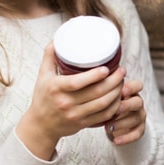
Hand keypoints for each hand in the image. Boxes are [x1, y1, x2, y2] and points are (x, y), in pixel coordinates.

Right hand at [17, 42, 124, 158]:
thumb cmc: (43, 97)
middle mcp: (66, 103)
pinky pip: (104, 115)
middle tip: (122, 70)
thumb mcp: (42, 75)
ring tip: (122, 81)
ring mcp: (75, 115)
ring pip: (103, 104)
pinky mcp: (83, 123)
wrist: (40, 126)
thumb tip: (57, 38)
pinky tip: (120, 96)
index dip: (94, 76)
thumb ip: (50, 55)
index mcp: (56, 88)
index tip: (107, 68)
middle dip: (114, 81)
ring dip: (117, 92)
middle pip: (96, 92)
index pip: (77, 82)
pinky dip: (115, 105)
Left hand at [105, 79, 145, 145]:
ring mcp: (139, 116)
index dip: (131, 88)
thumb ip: (104, 91)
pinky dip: (127, 138)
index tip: (121, 91)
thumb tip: (90, 85)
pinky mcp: (140, 129)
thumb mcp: (108, 97)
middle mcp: (137, 102)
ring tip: (108, 127)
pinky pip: (137, 133)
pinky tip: (116, 141)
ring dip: (122, 123)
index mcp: (131, 92)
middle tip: (115, 110)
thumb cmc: (109, 105)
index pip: (137, 85)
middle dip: (127, 106)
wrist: (116, 122)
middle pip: (138, 102)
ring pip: (136, 118)